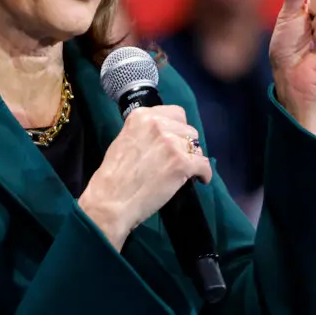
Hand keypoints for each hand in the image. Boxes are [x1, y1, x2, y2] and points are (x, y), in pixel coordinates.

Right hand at [78, 106, 212, 250]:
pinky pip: (204, 165)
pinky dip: (204, 174)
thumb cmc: (114, 175)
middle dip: (185, 144)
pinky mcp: (182, 163)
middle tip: (177, 159)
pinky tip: (200, 179)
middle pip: (189, 130)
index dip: (177, 129)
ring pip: (197, 147)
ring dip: (193, 159)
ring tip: (185, 171)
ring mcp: (171, 143)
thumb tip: (163, 136)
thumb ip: (145, 133)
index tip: (174, 141)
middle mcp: (158, 124)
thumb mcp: (124, 140)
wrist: (111, 201)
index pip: (176, 113)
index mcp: (142, 116)